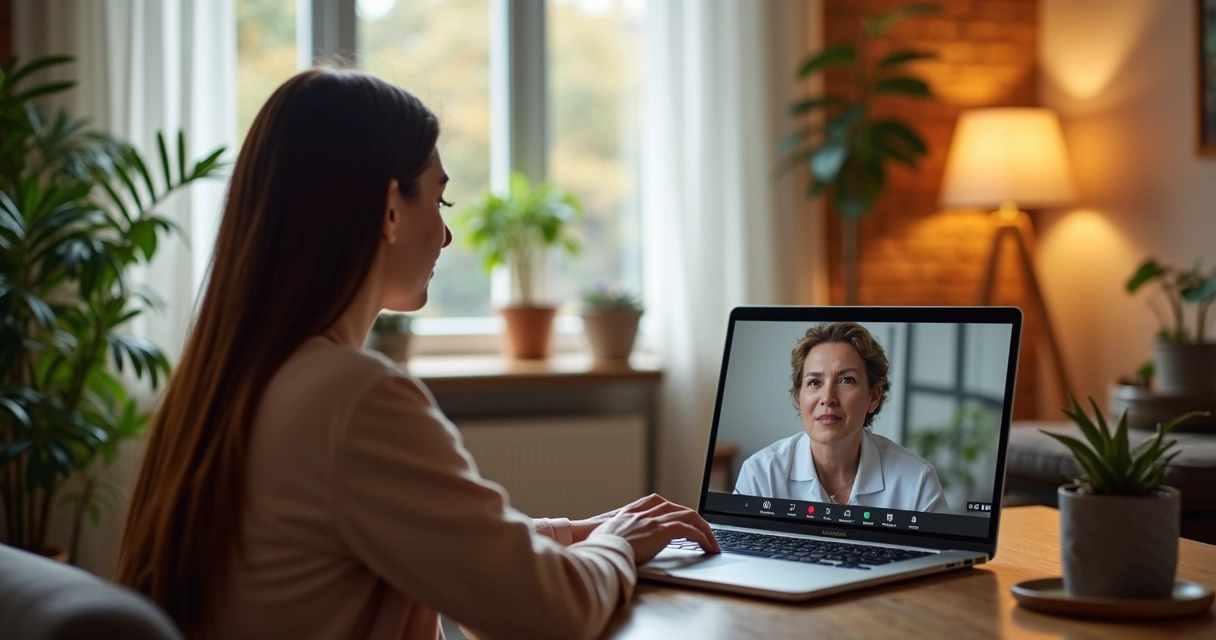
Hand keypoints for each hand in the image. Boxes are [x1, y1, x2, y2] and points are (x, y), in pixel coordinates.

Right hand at [587, 493, 720, 563]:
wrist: (594, 547)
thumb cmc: (596, 546)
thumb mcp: (609, 535)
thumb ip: (621, 535)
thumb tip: (621, 547)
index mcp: (634, 511)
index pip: (663, 504)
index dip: (677, 513)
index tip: (685, 521)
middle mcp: (646, 511)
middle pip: (679, 509)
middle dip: (695, 520)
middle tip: (705, 533)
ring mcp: (654, 519)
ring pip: (689, 516)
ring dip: (704, 529)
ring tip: (713, 543)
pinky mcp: (660, 530)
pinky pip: (689, 529)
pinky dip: (703, 536)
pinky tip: (709, 546)